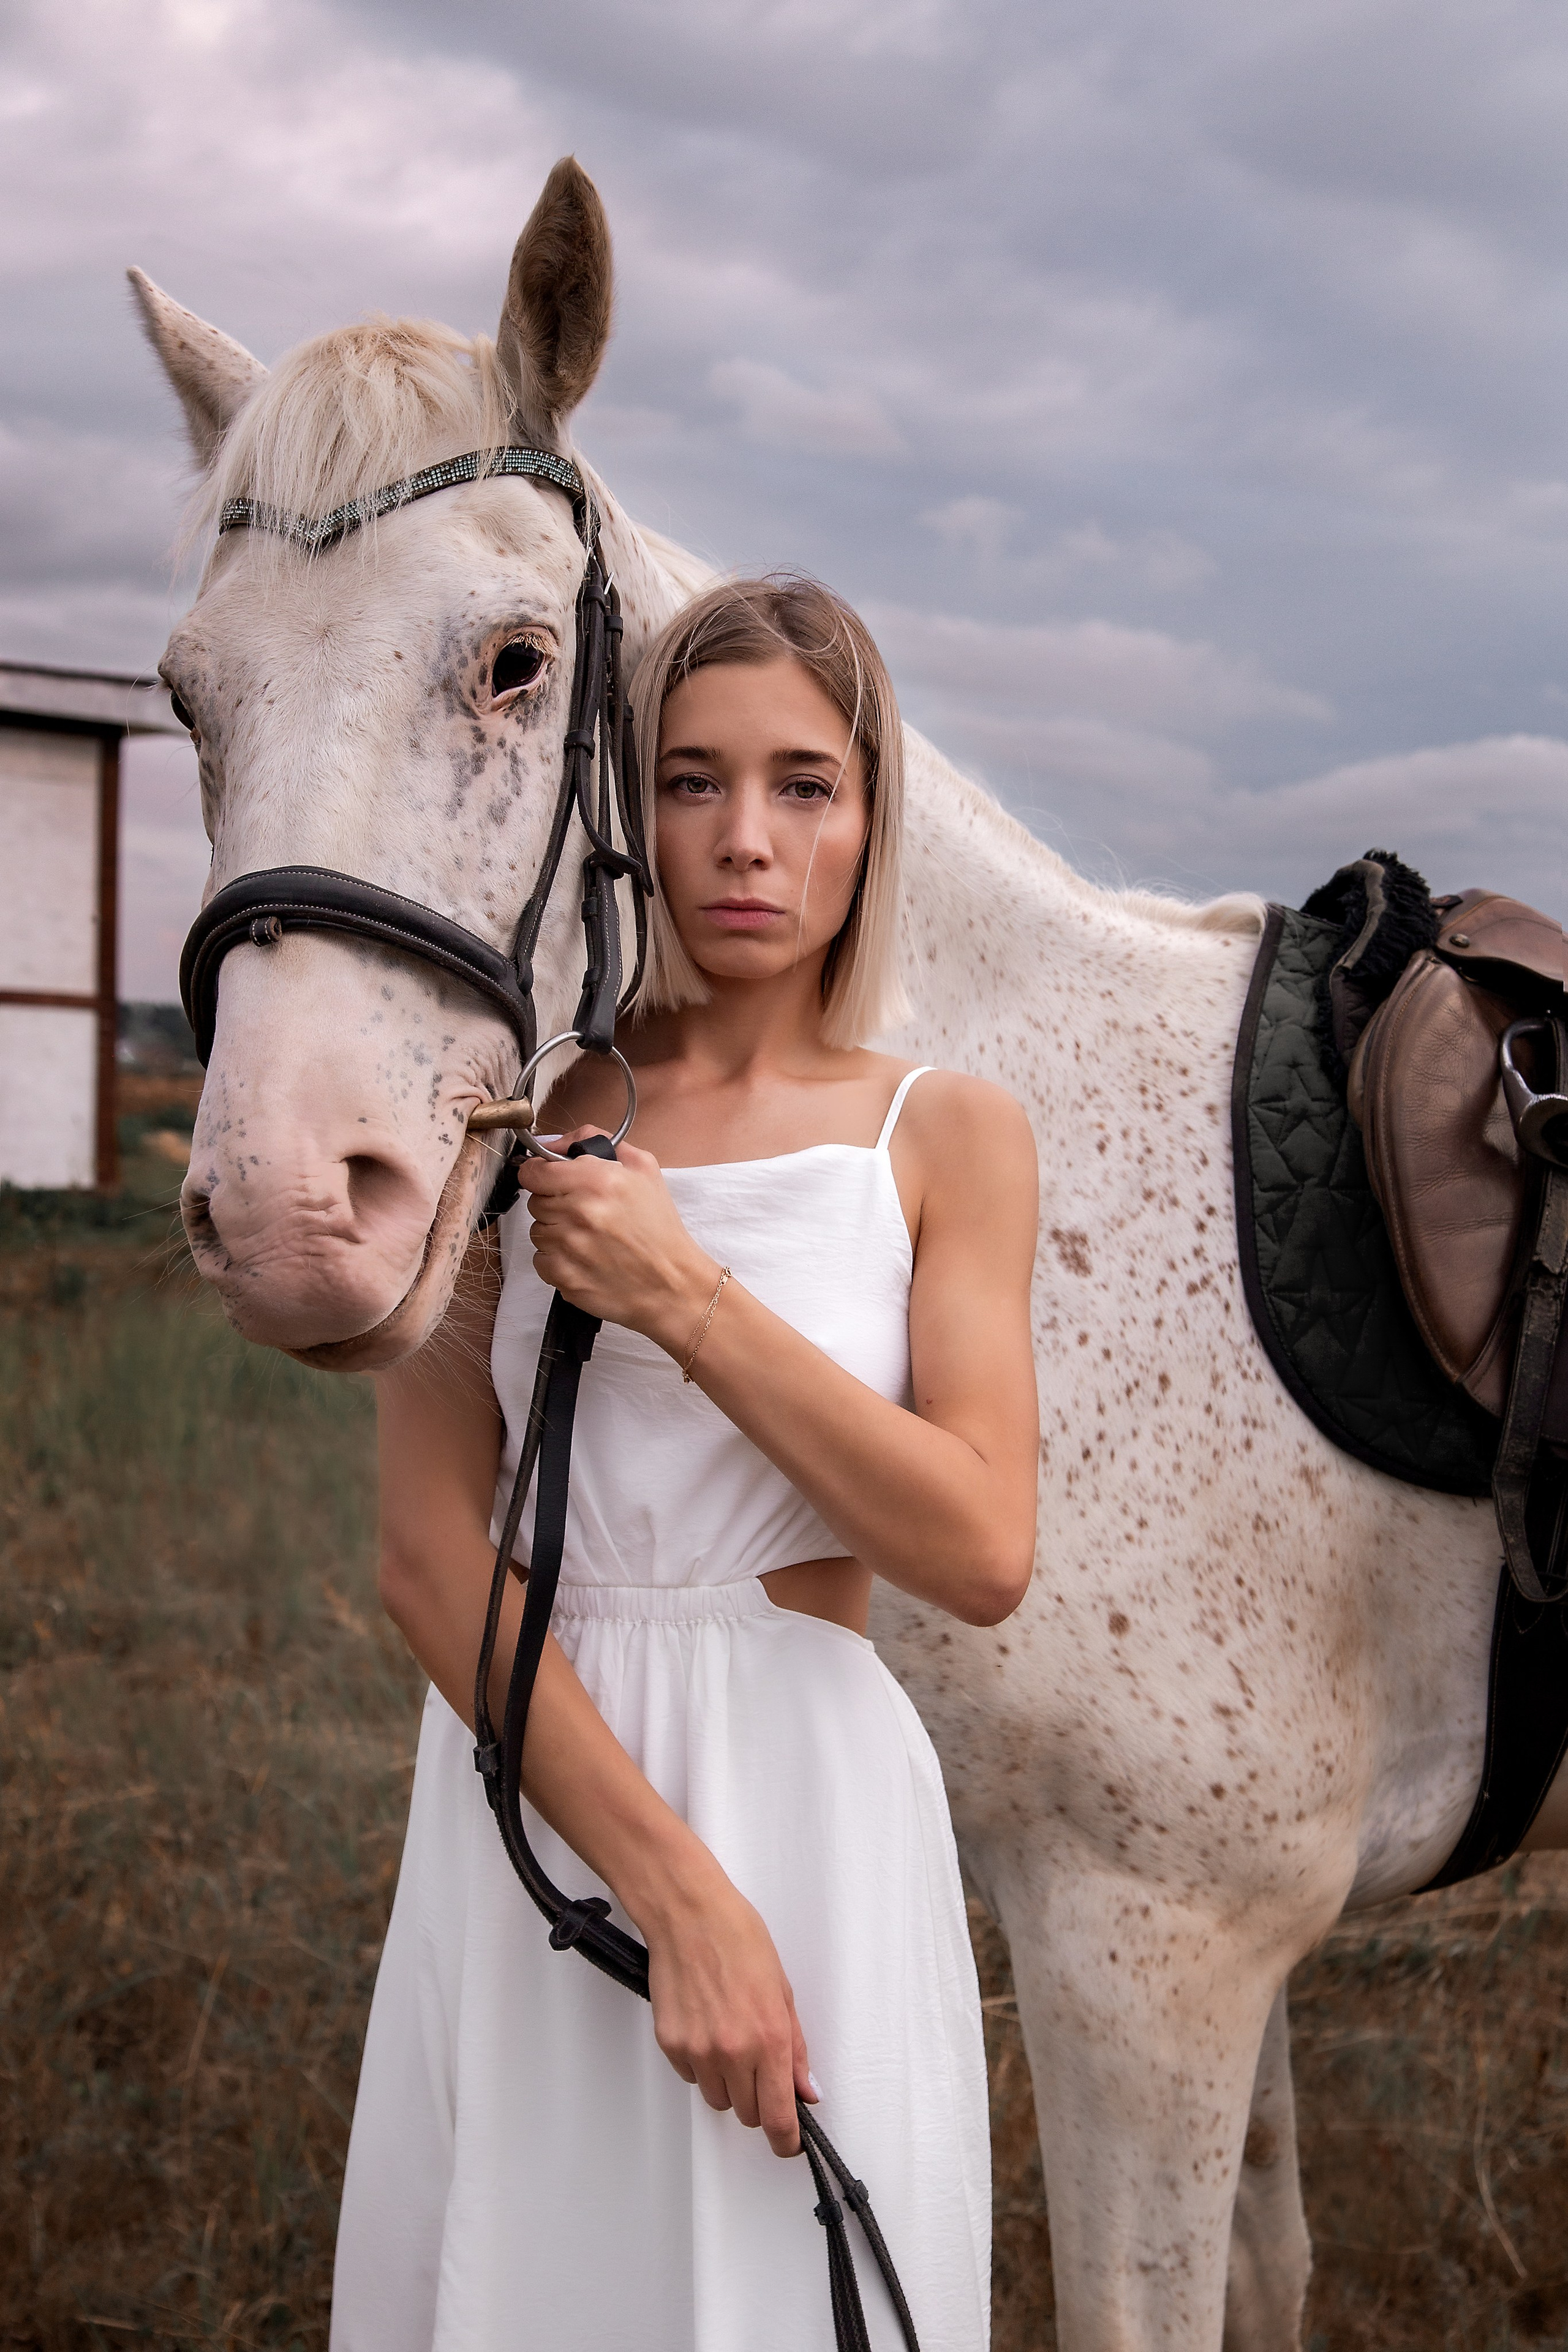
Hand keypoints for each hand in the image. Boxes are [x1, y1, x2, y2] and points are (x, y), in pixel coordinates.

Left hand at [519, 1130, 717, 1350]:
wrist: (673, 1285)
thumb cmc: (659, 1228)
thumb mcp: (644, 1168)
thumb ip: (595, 1141)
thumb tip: (554, 1143)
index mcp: (597, 1180)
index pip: (534, 1172)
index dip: (540, 1174)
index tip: (549, 1180)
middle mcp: (578, 1211)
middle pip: (535, 1202)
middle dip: (556, 1204)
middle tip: (585, 1213)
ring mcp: (568, 1247)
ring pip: (537, 1231)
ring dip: (556, 1232)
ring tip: (589, 1238)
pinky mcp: (563, 1276)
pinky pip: (541, 1260)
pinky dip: (557, 1260)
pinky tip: (585, 1259)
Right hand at [643, 1871, 817, 2157]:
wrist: (689, 1916)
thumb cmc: (738, 1939)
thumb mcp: (783, 1992)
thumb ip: (795, 2048)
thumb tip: (805, 2089)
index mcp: (769, 2039)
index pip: (778, 2117)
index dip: (785, 2140)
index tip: (787, 2143)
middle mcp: (733, 2052)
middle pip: (747, 2114)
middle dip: (758, 2099)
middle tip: (758, 2066)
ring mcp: (698, 2051)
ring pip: (718, 2098)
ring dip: (728, 2083)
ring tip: (729, 2037)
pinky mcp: (671, 2044)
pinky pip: (691, 2075)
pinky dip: (701, 2063)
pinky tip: (705, 2026)